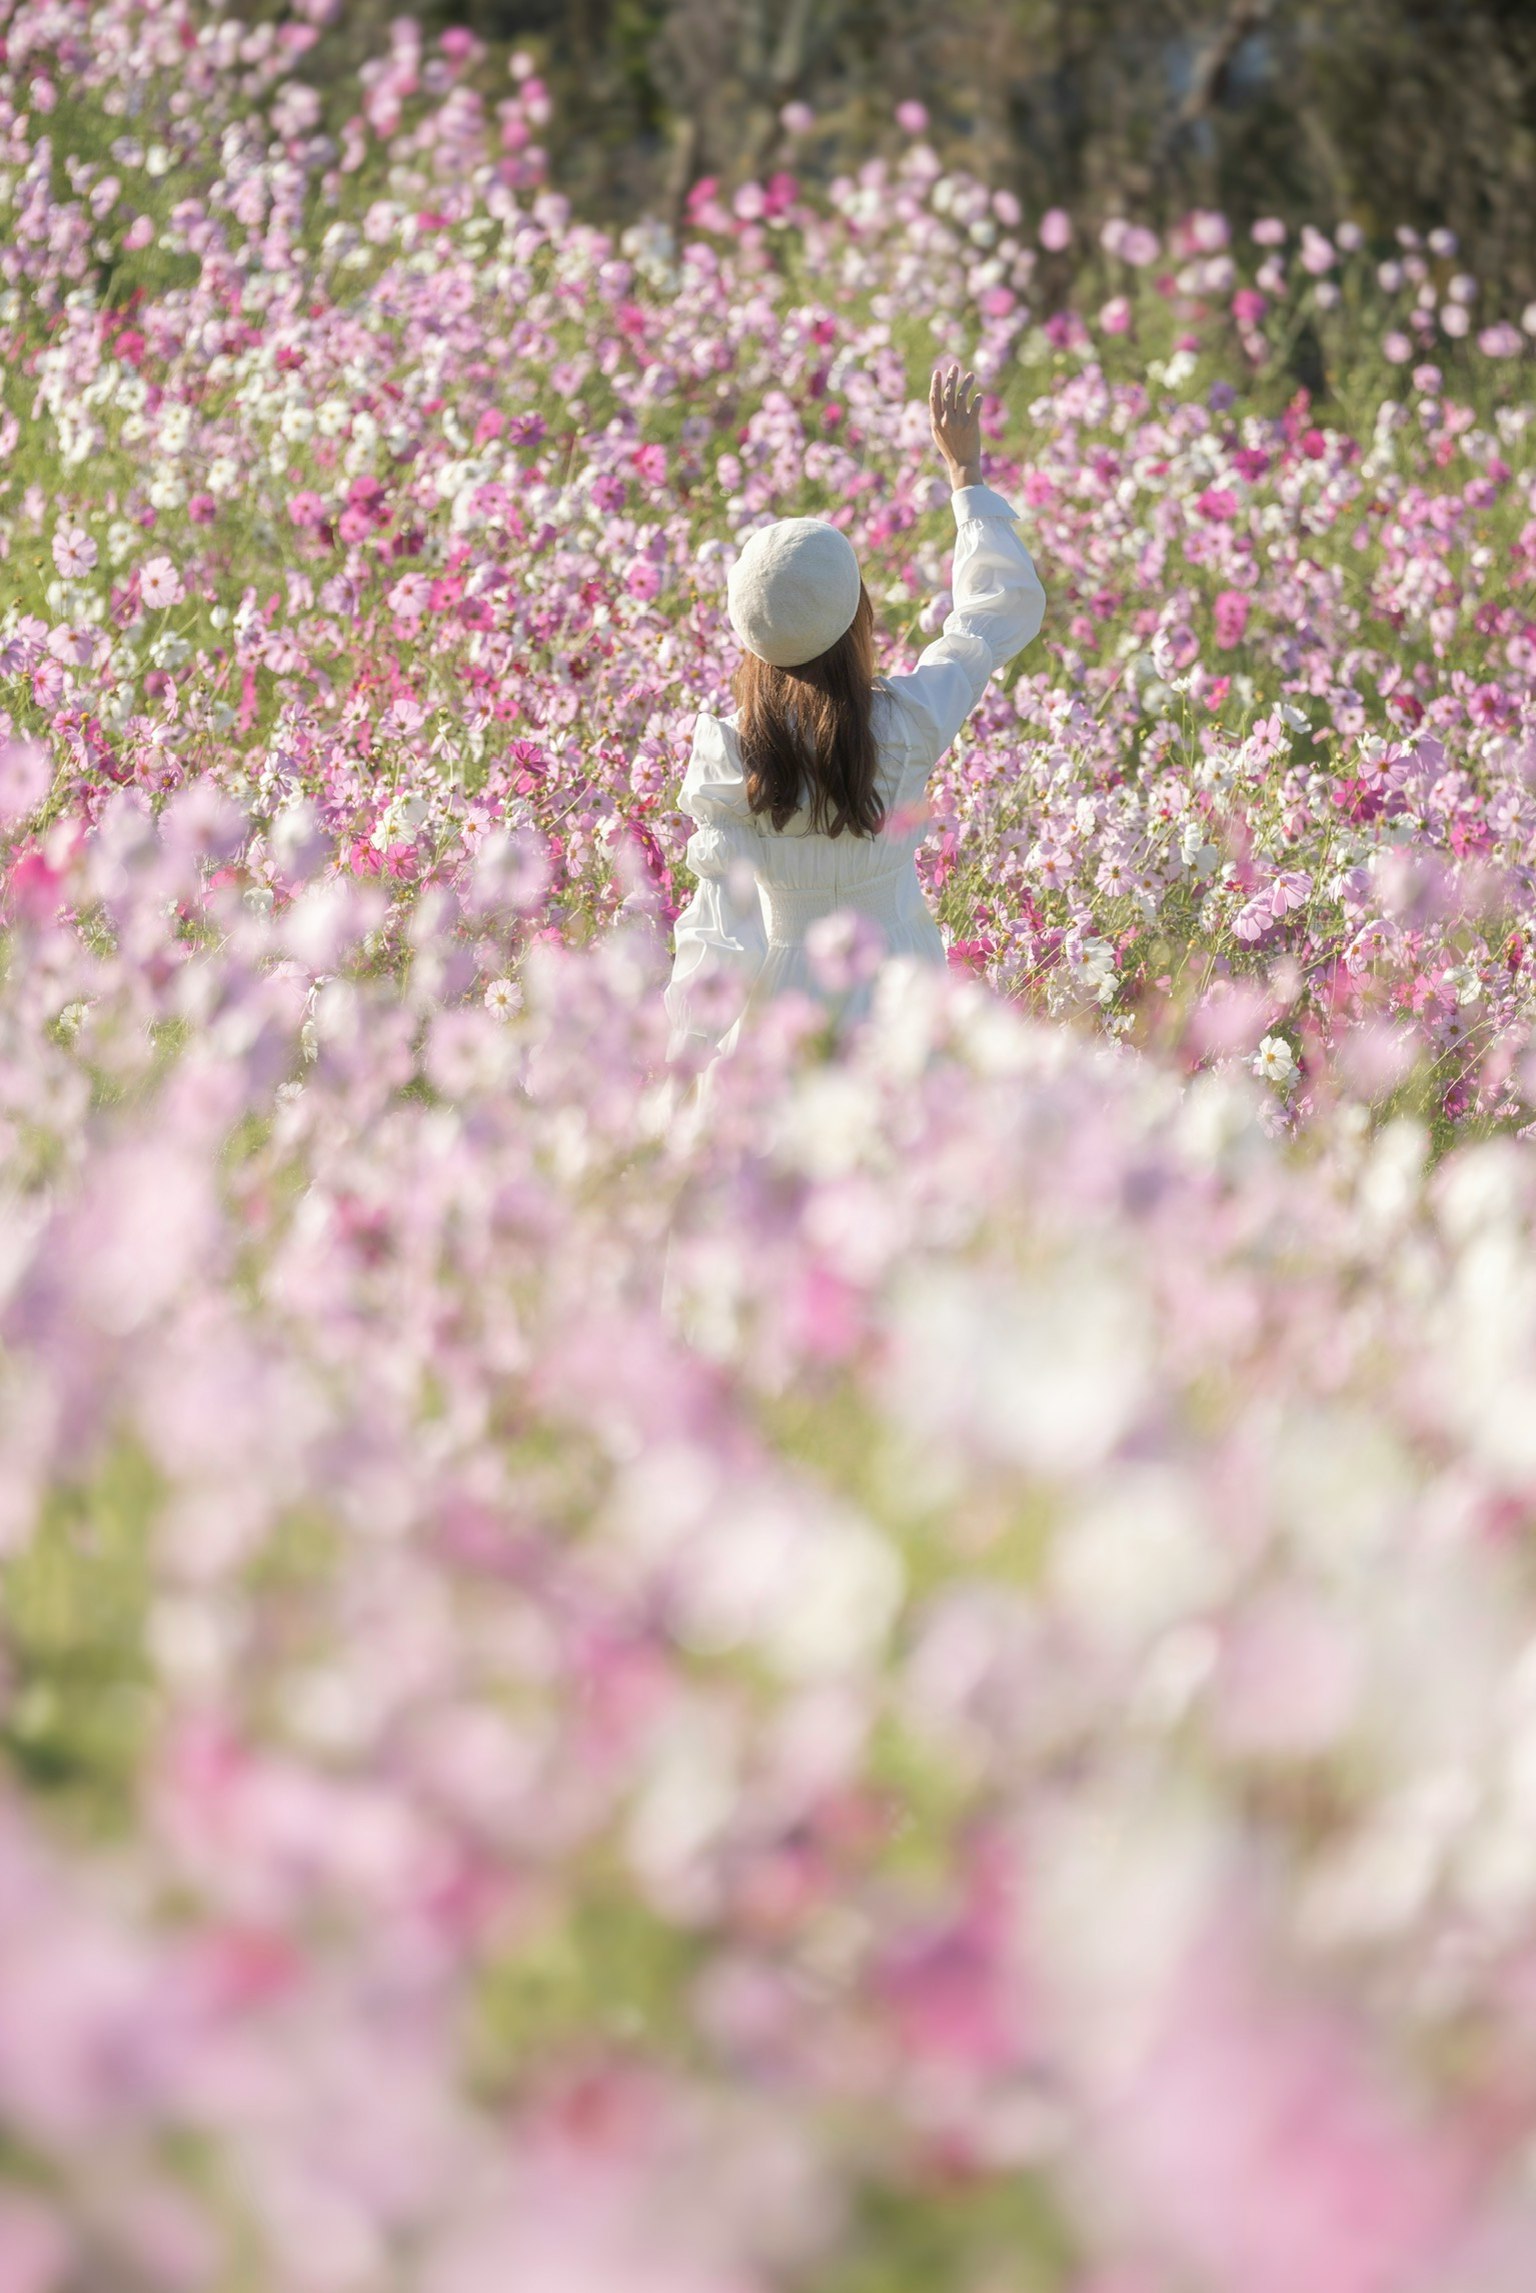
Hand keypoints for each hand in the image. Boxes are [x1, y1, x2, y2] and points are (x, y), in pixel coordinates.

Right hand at [929, 363, 982, 489]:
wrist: (961, 465)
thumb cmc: (950, 449)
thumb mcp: (938, 435)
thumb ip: (935, 420)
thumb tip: (933, 406)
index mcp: (936, 421)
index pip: (934, 398)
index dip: (935, 383)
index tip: (938, 371)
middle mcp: (946, 420)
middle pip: (948, 394)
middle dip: (951, 378)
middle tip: (954, 366)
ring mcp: (959, 423)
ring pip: (962, 397)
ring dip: (966, 384)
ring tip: (971, 375)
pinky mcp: (971, 426)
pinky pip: (975, 408)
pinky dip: (978, 400)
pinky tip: (979, 395)